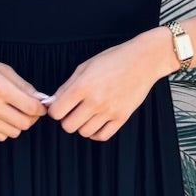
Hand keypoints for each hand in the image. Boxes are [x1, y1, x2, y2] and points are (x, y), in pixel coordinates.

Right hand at [0, 52, 47, 139]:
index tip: (41, 105)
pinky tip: (2, 118)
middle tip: (28, 109)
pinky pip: (0, 136)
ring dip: (18, 124)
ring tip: (14, 113)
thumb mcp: (2, 69)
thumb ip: (23, 85)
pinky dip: (6, 130)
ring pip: (14, 132)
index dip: (41, 108)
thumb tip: (40, 99)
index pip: (31, 107)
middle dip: (32, 117)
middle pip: (25, 123)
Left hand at [46, 31, 171, 139]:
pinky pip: (102, 136)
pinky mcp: (122, 117)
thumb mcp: (84, 67)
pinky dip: (95, 132)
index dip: (55, 110)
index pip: (57, 112)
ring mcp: (109, 111)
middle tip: (73, 111)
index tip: (60, 106)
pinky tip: (96, 122)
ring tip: (86, 114)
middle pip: (68, 126)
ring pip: (84, 132)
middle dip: (67, 119)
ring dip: (81, 125)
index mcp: (83, 86)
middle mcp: (95, 101)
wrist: (142, 60)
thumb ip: (66, 86)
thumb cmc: (113, 60)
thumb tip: (52, 102)